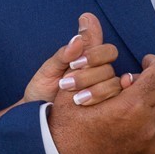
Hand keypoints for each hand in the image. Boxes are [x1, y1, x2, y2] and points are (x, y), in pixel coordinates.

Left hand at [0, 13, 120, 115]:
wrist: (37, 115)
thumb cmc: (42, 90)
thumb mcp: (48, 70)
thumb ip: (64, 54)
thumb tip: (78, 37)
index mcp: (89, 61)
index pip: (108, 51)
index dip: (96, 55)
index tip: (74, 64)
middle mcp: (100, 75)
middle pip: (109, 69)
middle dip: (89, 76)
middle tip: (66, 84)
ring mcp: (104, 92)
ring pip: (113, 86)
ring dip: (96, 91)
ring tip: (74, 99)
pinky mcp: (105, 110)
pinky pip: (117, 104)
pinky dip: (109, 101)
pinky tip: (91, 104)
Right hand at [50, 54, 154, 153]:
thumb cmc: (63, 125)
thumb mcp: (71, 84)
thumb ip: (88, 51)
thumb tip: (88, 18)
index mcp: (131, 107)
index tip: (145, 61)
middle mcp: (146, 128)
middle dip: (154, 83)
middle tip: (135, 81)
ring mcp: (149, 147)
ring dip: (153, 104)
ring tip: (131, 102)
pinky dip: (149, 125)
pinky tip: (130, 123)